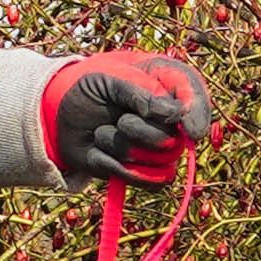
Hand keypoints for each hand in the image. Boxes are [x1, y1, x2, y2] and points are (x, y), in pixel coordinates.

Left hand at [43, 49, 213, 186]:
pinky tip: (99, 152)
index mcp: (170, 87)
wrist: (63, 113)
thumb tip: (172, 114)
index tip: (190, 130)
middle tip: (120, 120)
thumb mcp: (109, 78)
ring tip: (103, 132)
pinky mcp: (141, 171)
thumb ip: (140, 91)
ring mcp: (158, 148)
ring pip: (158, 165)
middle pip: (174, 142)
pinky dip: (114, 167)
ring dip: (122, 149)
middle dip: (141, 132)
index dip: (197, 117)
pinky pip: (144, 182)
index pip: (196, 101)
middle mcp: (171, 121)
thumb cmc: (91, 88)